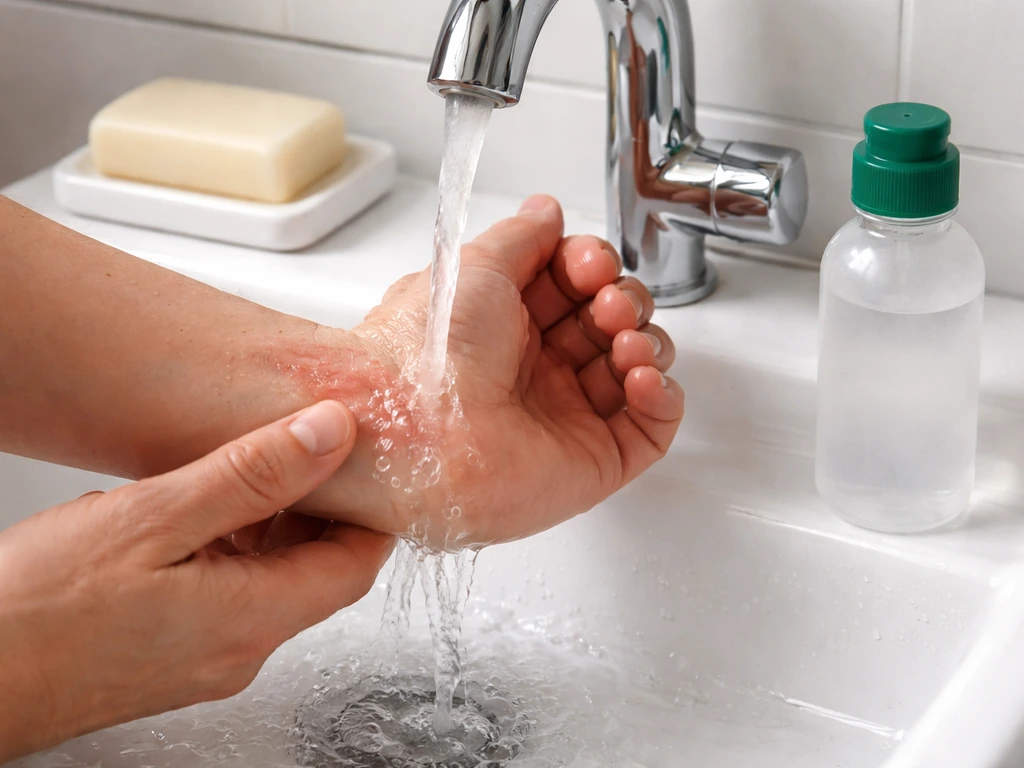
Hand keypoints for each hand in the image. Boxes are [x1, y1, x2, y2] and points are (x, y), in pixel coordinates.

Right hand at [0, 401, 393, 761]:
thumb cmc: (37, 612)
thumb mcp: (155, 518)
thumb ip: (251, 475)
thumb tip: (330, 435)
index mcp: (252, 618)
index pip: (356, 564)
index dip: (373, 509)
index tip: (369, 460)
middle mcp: (240, 649)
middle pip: (319, 572)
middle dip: (323, 509)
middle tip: (309, 450)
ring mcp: (206, 659)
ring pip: (273, 581)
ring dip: (274, 526)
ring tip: (251, 471)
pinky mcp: (174, 656)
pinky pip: (231, 596)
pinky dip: (234, 550)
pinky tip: (202, 515)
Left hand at [301, 195, 682, 546]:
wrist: (409, 428)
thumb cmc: (426, 349)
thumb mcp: (476, 265)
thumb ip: (523, 235)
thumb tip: (548, 210)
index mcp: (508, 326)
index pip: (579, 288)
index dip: (596, 268)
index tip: (590, 263)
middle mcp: (537, 371)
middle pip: (614, 324)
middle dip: (624, 300)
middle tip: (607, 300)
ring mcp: (565, 418)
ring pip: (637, 371)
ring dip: (646, 341)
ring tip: (622, 338)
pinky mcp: (590, 462)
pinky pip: (651, 431)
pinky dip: (663, 397)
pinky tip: (643, 376)